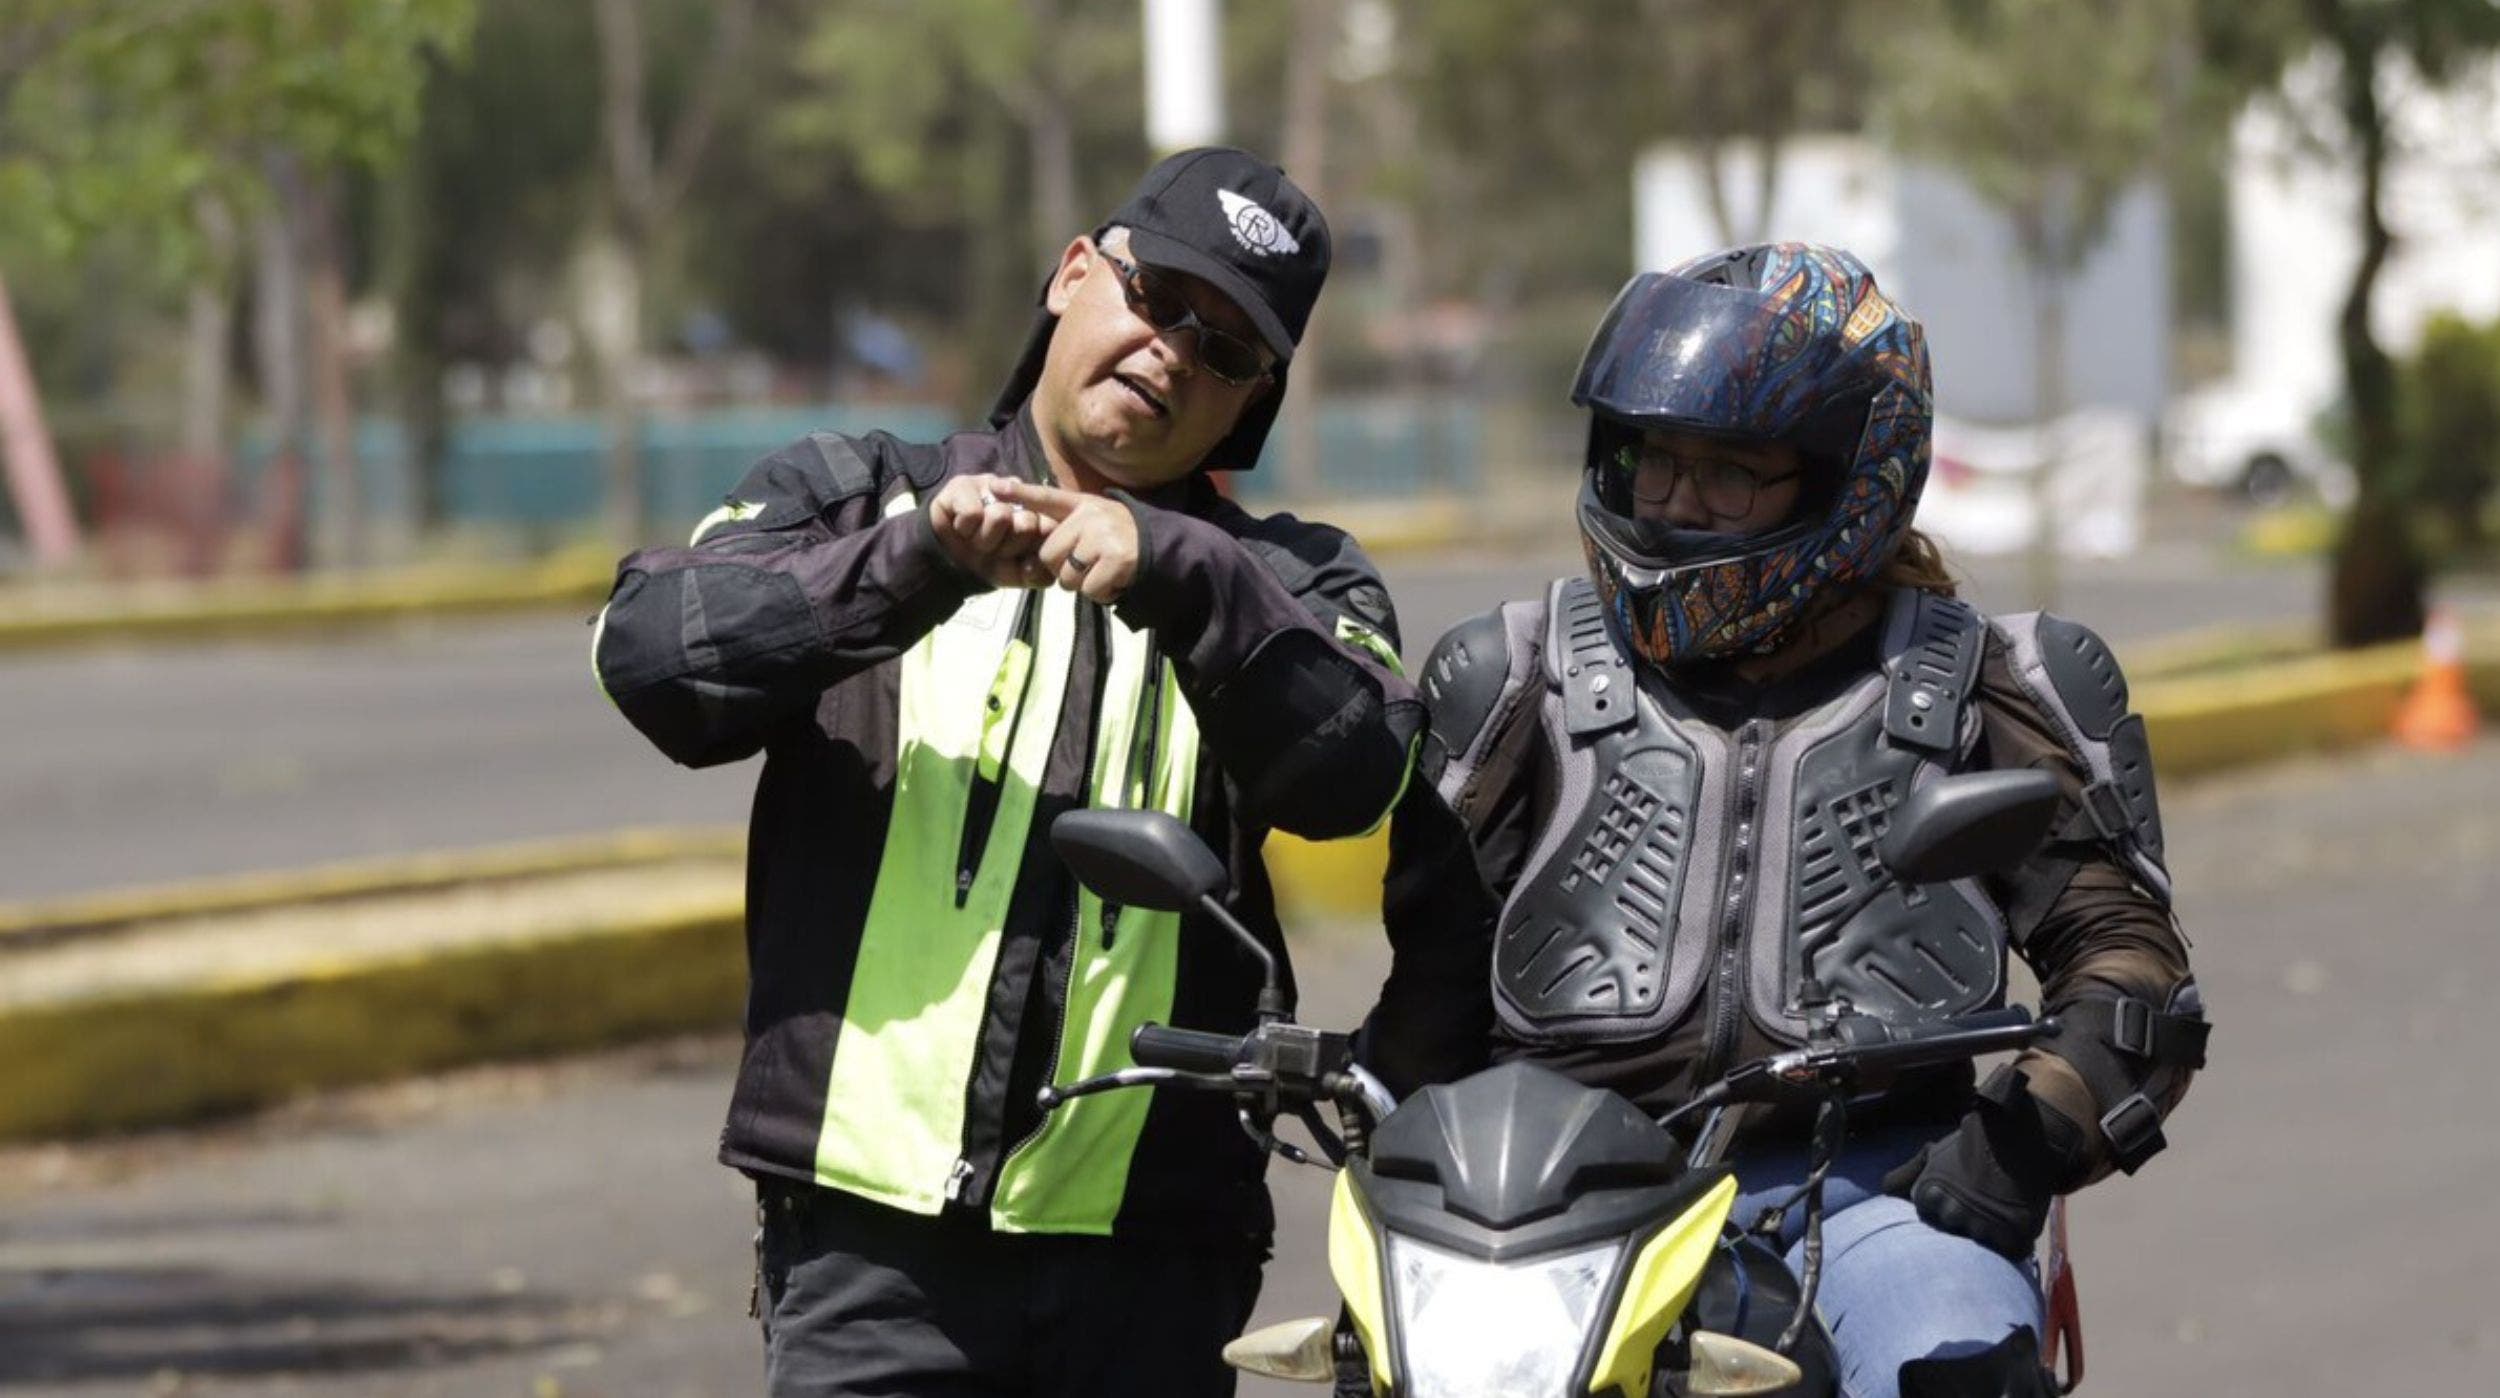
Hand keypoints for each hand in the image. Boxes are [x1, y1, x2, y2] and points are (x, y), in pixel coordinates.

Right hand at [927, 473, 1059, 588]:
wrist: (948, 560)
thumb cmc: (990, 563)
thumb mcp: (1018, 575)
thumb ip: (1039, 575)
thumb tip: (1035, 565)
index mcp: (1038, 514)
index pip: (1048, 529)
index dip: (1030, 551)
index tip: (1016, 560)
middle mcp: (1019, 495)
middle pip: (1026, 524)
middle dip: (1006, 547)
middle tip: (993, 547)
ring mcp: (993, 486)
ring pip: (999, 516)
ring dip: (983, 539)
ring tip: (976, 538)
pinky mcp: (963, 485)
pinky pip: (972, 514)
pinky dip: (964, 528)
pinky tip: (962, 527)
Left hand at [991, 479, 1140, 602]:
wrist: (1162, 547)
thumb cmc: (1121, 538)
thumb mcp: (1094, 521)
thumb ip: (1066, 527)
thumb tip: (1033, 552)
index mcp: (1082, 505)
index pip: (1045, 497)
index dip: (1019, 493)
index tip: (994, 486)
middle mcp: (1090, 517)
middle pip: (1050, 557)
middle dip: (1064, 570)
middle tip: (1088, 564)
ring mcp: (1103, 538)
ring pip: (1068, 578)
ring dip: (1083, 584)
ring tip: (1103, 570)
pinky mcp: (1116, 560)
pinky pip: (1090, 590)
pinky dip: (1102, 593)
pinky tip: (1115, 580)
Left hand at [1880, 1071, 2081, 1262]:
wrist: (2021, 1136)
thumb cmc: (1972, 1145)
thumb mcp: (1933, 1154)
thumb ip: (1905, 1175)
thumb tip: (1885, 1191)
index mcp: (1929, 1194)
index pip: (1929, 1216)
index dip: (1945, 1202)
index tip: (1958, 1187)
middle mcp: (1952, 1213)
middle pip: (1954, 1231)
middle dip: (1966, 1219)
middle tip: (1982, 1196)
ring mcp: (1983, 1226)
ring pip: (1981, 1243)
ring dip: (1991, 1231)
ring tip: (2000, 1203)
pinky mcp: (2012, 1236)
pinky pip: (2011, 1251)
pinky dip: (2015, 1241)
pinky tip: (2016, 1216)